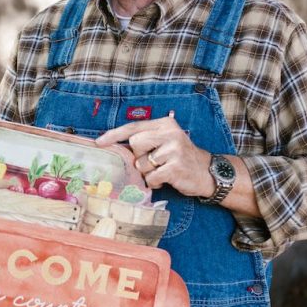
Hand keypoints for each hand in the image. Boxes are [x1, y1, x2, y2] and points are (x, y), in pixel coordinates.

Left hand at [95, 114, 212, 197]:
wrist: (207, 172)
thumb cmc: (180, 157)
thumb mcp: (166, 141)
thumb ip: (146, 139)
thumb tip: (115, 145)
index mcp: (165, 124)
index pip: (134, 127)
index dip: (114, 135)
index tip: (99, 142)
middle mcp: (170, 133)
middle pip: (135, 144)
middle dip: (140, 157)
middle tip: (155, 161)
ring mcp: (173, 150)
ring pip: (141, 164)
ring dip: (148, 172)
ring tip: (163, 170)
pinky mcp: (175, 167)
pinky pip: (151, 178)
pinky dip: (155, 183)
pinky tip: (167, 179)